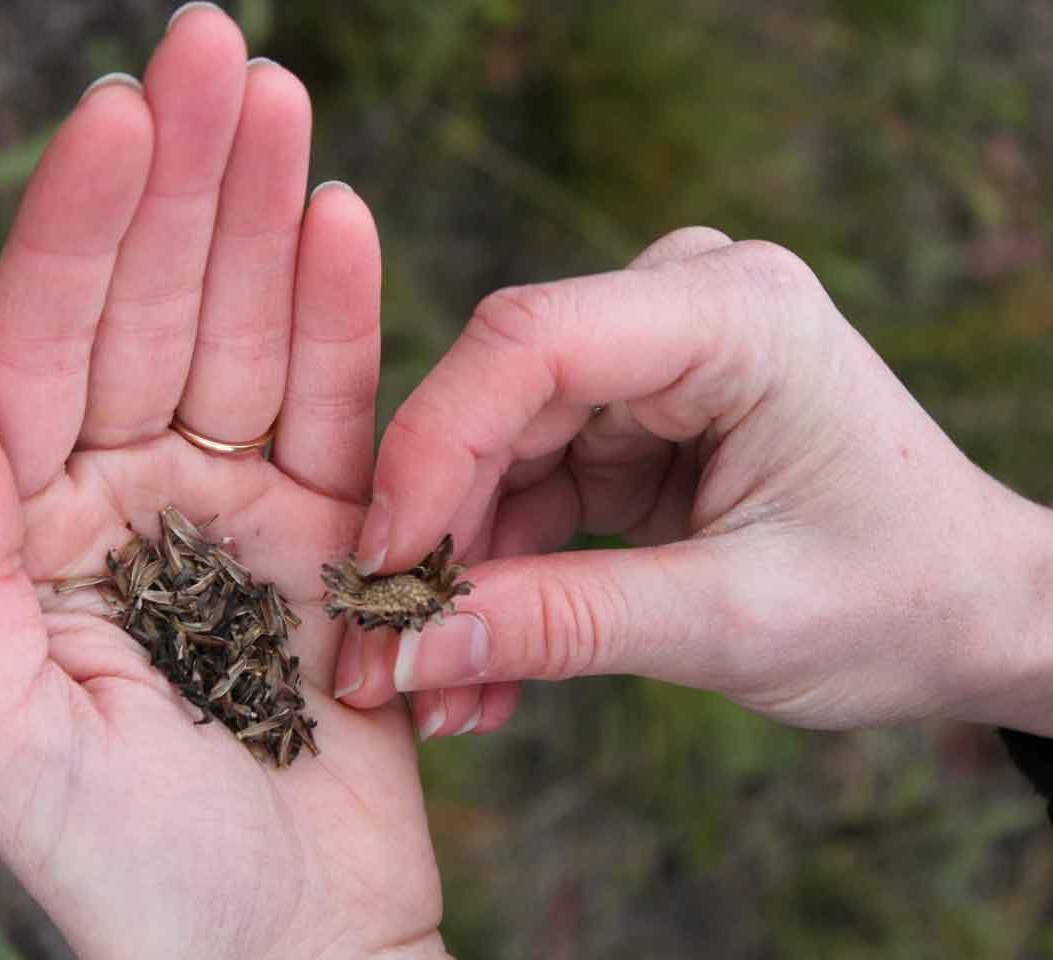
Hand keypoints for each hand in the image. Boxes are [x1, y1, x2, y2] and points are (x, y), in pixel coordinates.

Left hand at [0, 9, 443, 958]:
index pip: (44, 345)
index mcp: (34, 531)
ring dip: (264, 217)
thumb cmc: (138, 879)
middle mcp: (130, 497)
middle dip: (182, 180)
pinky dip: (346, 318)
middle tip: (218, 45)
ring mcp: (237, 507)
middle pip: (152, 309)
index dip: (80, 228)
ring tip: (280, 100)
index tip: (119, 112)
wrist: (290, 953)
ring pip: (249, 334)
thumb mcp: (8, 741)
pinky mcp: (337, 533)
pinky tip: (340, 220)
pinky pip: (340, 408)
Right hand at [334, 227, 1052, 739]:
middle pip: (498, 400)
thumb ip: (566, 626)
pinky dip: (503, 569)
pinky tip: (485, 659)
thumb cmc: (896, 599)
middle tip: (385, 658)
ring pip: (497, 450)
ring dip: (463, 568)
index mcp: (736, 314)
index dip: (431, 451)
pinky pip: (528, 482)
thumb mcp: (732, 623)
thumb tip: (410, 648)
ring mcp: (654, 357)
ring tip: (443, 688)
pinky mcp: (634, 414)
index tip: (379, 570)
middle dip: (435, 533)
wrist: (970, 608)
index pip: (532, 344)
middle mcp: (683, 306)